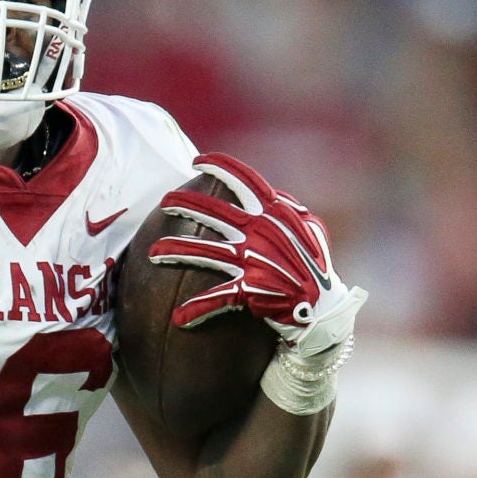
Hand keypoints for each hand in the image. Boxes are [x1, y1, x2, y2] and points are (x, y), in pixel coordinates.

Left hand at [148, 151, 364, 348]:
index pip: (246, 181)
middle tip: (164, 202)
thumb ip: (289, 210)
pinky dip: (197, 309)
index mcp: (276, 214)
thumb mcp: (310, 229)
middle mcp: (261, 233)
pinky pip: (216, 299)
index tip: (198, 160)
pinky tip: (178, 317)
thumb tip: (275, 196)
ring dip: (176, 252)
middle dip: (185, 204)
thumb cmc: (316, 267)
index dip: (221, 166)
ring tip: (152, 253)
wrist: (323, 308)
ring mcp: (253, 261)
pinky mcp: (250, 290)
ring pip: (206, 253)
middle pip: (214, 213)